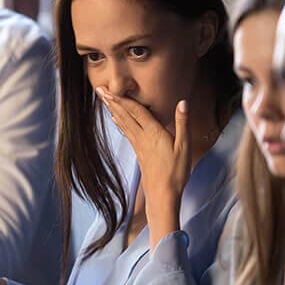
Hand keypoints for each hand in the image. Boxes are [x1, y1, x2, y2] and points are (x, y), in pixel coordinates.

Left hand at [97, 87, 190, 247]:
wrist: (163, 195)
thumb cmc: (176, 172)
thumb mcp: (185, 147)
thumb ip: (182, 123)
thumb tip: (182, 102)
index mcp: (154, 133)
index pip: (136, 111)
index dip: (123, 98)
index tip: (110, 89)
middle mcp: (143, 137)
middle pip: (126, 115)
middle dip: (112, 101)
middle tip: (99, 90)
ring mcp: (139, 145)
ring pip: (124, 123)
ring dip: (114, 110)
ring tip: (104, 101)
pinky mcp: (139, 153)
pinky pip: (127, 133)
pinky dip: (121, 123)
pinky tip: (116, 120)